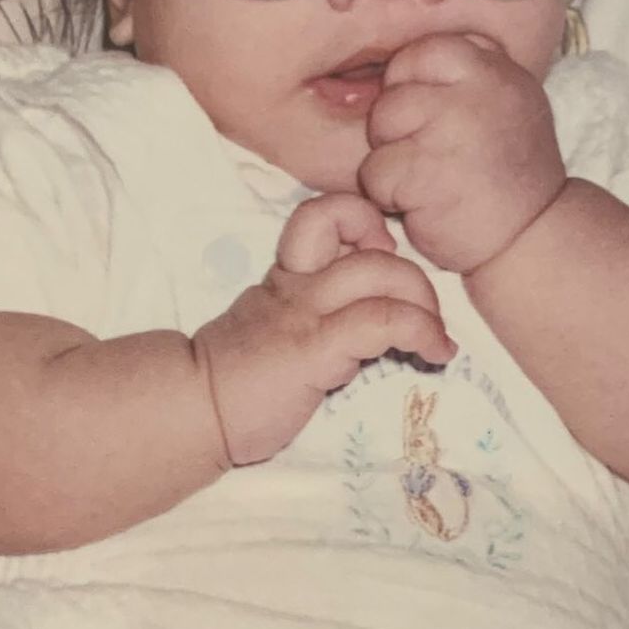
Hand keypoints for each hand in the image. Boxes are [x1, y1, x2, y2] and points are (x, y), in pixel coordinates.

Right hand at [193, 194, 454, 464]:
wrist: (192, 412)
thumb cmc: (237, 384)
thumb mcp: (279, 334)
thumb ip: (321, 320)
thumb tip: (374, 331)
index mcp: (288, 277)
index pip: (326, 216)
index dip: (364, 223)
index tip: (384, 259)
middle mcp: (298, 283)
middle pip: (366, 238)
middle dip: (413, 273)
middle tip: (425, 315)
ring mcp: (305, 311)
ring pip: (382, 271)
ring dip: (425, 301)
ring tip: (436, 338)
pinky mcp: (313, 347)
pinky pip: (383, 320)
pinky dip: (423, 333)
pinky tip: (436, 355)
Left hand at [360, 34, 566, 273]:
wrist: (532, 235)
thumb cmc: (509, 174)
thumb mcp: (508, 103)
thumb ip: (467, 76)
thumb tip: (402, 63)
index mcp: (494, 70)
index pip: (422, 52)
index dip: (410, 87)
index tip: (426, 119)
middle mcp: (475, 92)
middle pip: (393, 94)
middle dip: (397, 129)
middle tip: (430, 158)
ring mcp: (450, 131)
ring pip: (379, 130)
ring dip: (392, 162)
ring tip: (429, 181)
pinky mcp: (424, 174)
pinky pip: (375, 172)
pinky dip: (389, 195)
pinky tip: (423, 203)